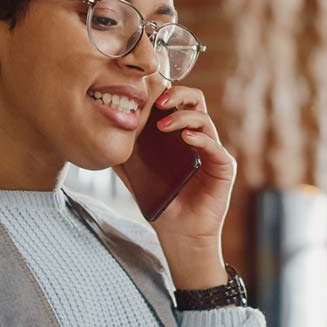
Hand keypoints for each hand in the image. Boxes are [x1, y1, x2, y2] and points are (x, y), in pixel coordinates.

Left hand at [113, 85, 236, 289]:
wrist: (180, 233)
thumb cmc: (163, 204)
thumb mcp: (137, 177)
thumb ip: (124, 158)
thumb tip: (102, 140)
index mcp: (180, 135)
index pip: (177, 102)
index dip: (164, 92)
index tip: (145, 93)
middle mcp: (198, 138)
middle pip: (195, 101)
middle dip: (177, 95)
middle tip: (158, 103)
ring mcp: (212, 151)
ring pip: (204, 119)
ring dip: (183, 117)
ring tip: (164, 125)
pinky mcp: (223, 166)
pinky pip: (215, 146)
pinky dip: (200, 138)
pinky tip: (186, 138)